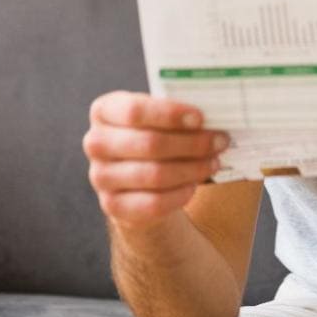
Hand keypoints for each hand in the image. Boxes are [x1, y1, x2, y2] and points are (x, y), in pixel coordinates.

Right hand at [83, 91, 232, 228]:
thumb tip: (216, 113)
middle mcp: (95, 142)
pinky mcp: (112, 206)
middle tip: (220, 141)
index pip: (134, 111)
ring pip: (154, 175)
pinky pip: (153, 203)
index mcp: (104, 110)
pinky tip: (194, 184)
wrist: (137, 179)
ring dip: (191, 168)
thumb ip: (176, 113)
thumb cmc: (154, 136)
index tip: (201, 118)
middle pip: (149, 144)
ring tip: (213, 162)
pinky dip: (179, 194)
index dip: (170, 114)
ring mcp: (100, 177)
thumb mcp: (158, 118)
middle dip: (191, 143)